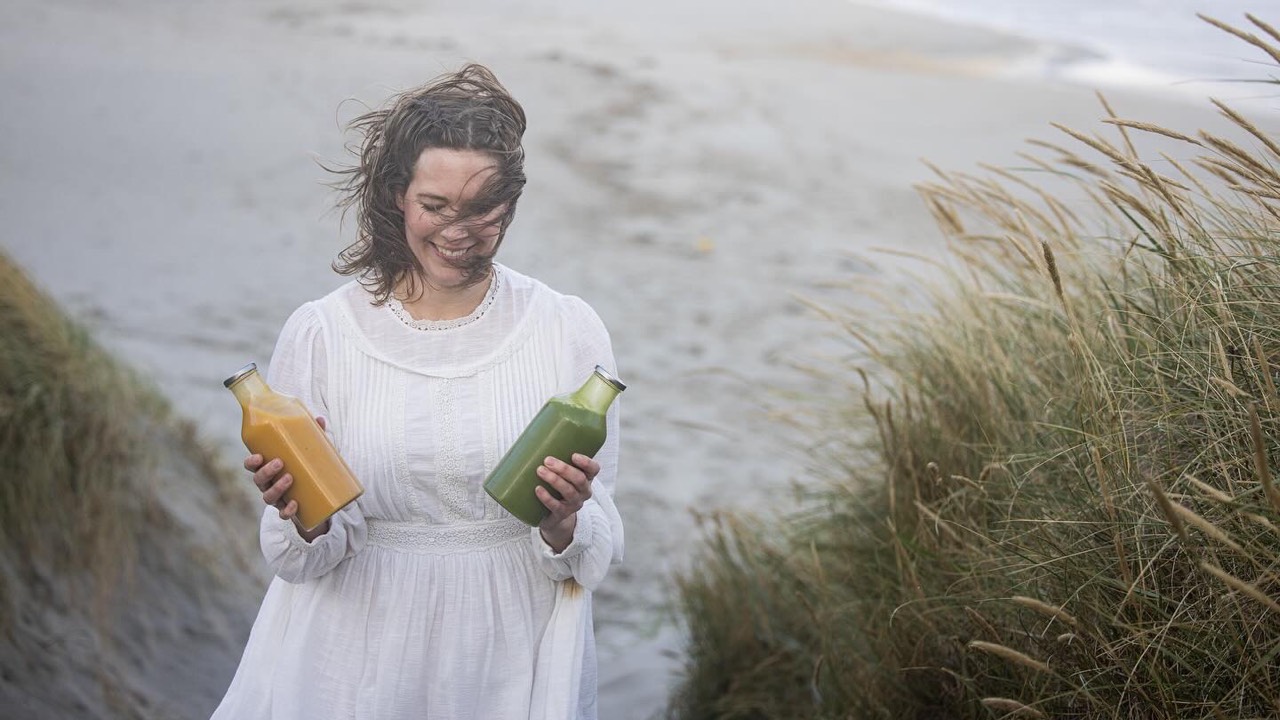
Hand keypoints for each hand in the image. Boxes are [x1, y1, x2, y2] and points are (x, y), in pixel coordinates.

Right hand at [243, 416, 329, 541]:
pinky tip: (294, 505)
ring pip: (268, 497)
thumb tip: (319, 419)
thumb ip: (313, 436)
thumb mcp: (310, 452)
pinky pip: (283, 515)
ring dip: (277, 488)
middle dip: (266, 472)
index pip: (251, 466)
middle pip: (258, 480)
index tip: (258, 456)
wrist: (317, 497)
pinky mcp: (288, 511)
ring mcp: (277, 499)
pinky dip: (287, 511)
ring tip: (290, 478)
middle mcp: (268, 484)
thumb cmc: (306, 468)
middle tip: (280, 462)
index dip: (251, 462)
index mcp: (268, 468)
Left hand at [536, 452, 599, 552]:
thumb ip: (556, 459)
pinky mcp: (562, 514)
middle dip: (564, 469)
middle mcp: (583, 491)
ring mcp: (574, 504)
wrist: (555, 516)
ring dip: (554, 480)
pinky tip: (538, 489)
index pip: (594, 469)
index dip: (586, 462)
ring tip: (540, 471)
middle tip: (547, 460)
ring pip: (569, 492)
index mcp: (586, 478)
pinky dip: (547, 497)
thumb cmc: (557, 488)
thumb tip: (535, 438)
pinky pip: (556, 506)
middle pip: (579, 479)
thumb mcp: (562, 474)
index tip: (573, 455)